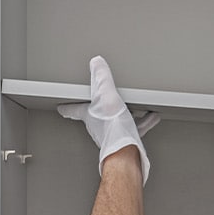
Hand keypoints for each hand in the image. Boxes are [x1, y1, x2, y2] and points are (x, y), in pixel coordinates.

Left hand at [57, 56, 159, 183]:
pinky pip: (135, 128)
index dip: (67, 107)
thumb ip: (102, 78)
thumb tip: (96, 63)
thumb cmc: (113, 128)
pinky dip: (143, 121)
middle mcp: (98, 127)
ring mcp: (112, 134)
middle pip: (97, 115)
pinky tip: (152, 117)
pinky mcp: (127, 140)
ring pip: (118, 121)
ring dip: (126, 114)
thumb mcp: (107, 95)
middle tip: (102, 102)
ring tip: (137, 107)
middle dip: (100, 109)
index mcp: (89, 115)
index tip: (61, 108)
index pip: (73, 110)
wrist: (126, 151)